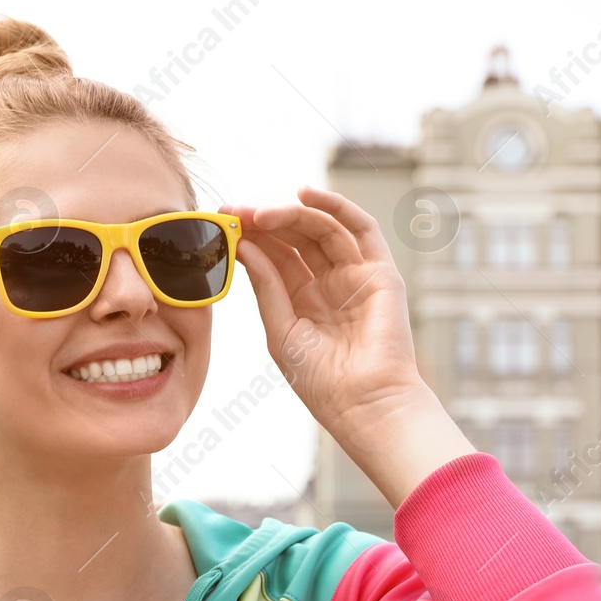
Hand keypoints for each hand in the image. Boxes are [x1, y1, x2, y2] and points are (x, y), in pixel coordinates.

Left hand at [222, 187, 474, 507]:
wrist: (362, 405)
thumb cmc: (323, 381)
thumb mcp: (280, 330)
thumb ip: (267, 286)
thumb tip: (244, 245)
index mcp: (304, 300)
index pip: (275, 256)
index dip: (249, 236)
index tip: (220, 221)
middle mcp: (330, 283)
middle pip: (296, 237)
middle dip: (265, 221)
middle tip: (234, 213)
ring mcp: (356, 276)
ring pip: (322, 229)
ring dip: (290, 214)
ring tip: (259, 213)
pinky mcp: (380, 273)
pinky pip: (361, 229)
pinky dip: (336, 206)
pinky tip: (306, 195)